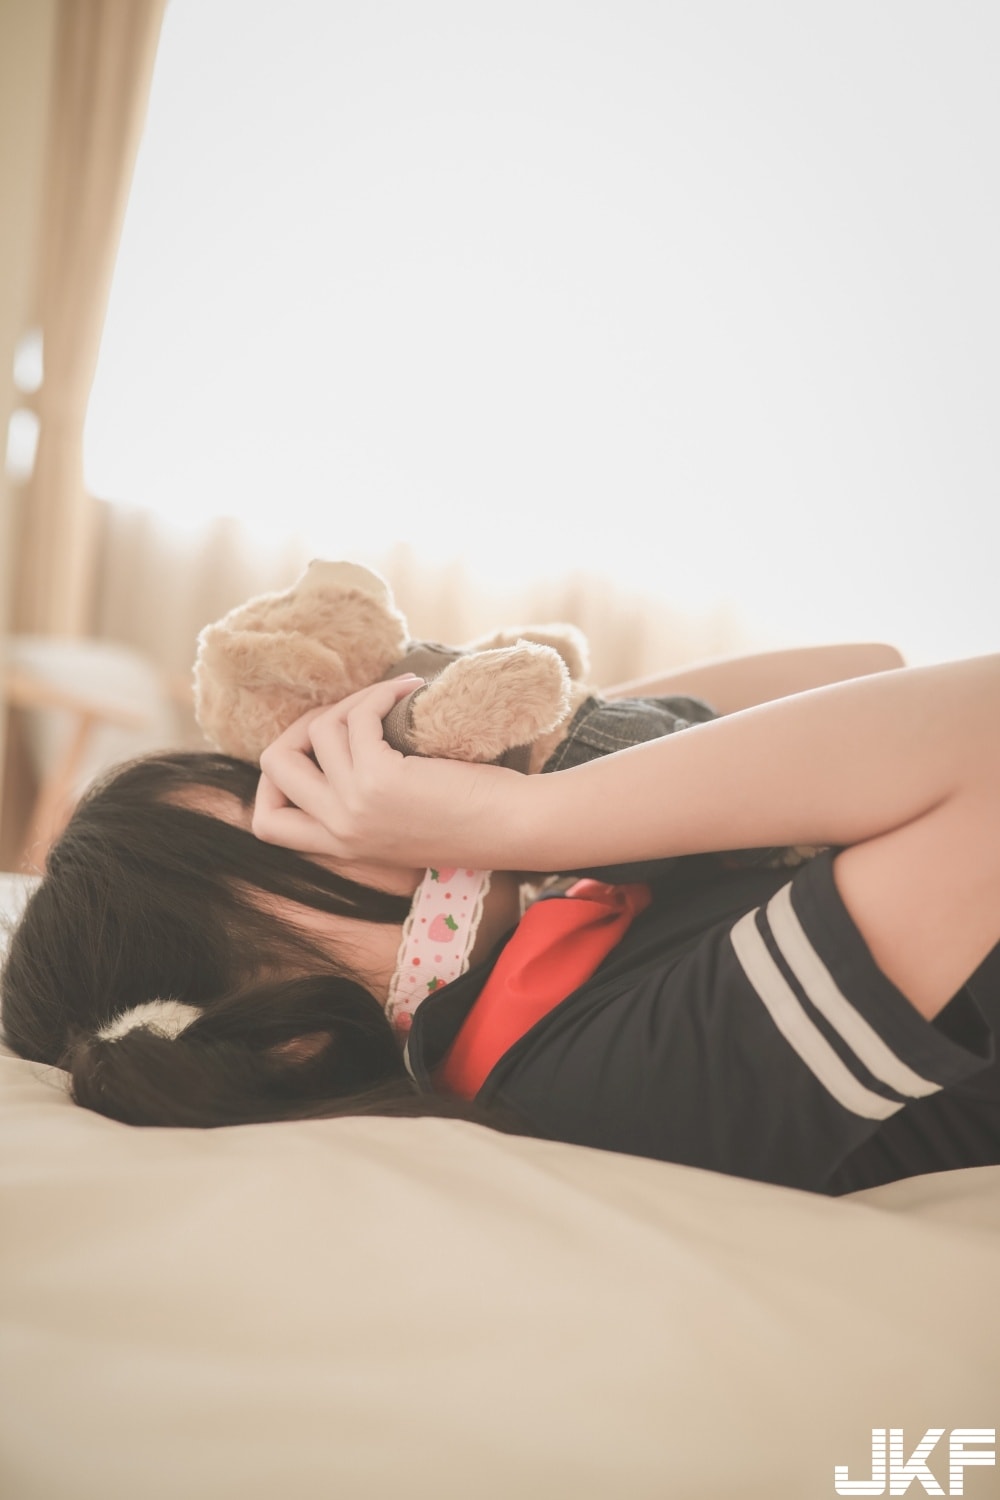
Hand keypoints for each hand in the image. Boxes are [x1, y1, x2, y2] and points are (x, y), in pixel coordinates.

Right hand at [253, 676, 520, 868]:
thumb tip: (332, 744)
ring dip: (352, 700)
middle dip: (300, 727)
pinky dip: (380, 694)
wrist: (512, 828)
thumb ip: (361, 805)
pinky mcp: (378, 780)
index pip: (265, 824)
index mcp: (340, 846)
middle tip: (344, 714)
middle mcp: (339, 831)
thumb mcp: (397, 826)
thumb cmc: (469, 819)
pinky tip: (410, 691)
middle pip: (273, 766)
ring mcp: (354, 807)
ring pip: (317, 730)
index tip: (312, 752)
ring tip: (390, 696)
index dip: (273, 781)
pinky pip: (356, 717)